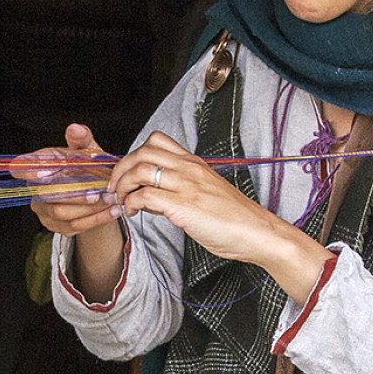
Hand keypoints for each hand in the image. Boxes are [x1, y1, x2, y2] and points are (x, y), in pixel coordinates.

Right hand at [13, 124, 125, 300]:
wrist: (97, 192)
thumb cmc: (87, 168)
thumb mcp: (88, 151)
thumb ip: (82, 140)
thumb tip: (75, 129)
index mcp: (39, 164)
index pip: (23, 165)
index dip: (28, 169)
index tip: (44, 172)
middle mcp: (35, 188)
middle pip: (47, 194)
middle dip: (75, 195)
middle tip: (98, 193)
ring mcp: (43, 209)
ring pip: (62, 213)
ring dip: (89, 209)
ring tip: (111, 201)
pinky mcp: (55, 226)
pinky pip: (73, 226)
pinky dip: (96, 220)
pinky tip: (112, 211)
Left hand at [109, 133, 331, 302]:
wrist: (257, 232)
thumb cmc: (232, 219)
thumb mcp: (203, 195)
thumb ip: (175, 191)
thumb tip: (147, 198)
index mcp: (194, 163)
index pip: (156, 140)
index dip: (133, 155)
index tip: (127, 175)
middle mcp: (189, 168)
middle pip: (142, 151)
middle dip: (120, 169)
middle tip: (115, 189)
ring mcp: (187, 185)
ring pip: (140, 169)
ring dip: (123, 186)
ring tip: (122, 202)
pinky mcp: (184, 205)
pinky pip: (146, 195)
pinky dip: (132, 203)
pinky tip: (134, 213)